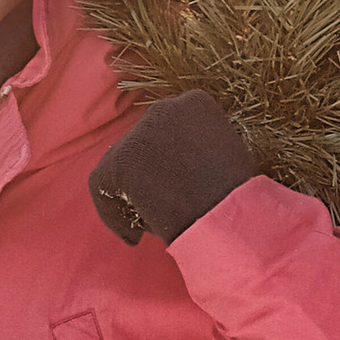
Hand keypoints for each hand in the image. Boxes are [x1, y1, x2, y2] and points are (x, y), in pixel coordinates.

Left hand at [88, 90, 254, 246]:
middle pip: (141, 144)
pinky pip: (102, 187)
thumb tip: (171, 167)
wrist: (230, 218)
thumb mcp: (224, 157)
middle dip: (147, 175)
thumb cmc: (237, 198)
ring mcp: (141, 131)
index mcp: (196, 102)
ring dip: (131, 195)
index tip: (179, 189)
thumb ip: (196, 150)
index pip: (166, 130)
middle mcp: (166, 107)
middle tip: (161, 208)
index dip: (167, 163)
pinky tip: (134, 236)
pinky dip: (113, 215)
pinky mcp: (122, 159)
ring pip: (120, 164)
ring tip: (152, 222)